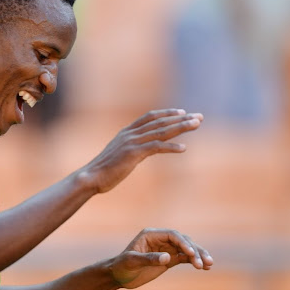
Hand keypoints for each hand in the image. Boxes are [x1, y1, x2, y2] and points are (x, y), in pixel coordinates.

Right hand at [81, 109, 202, 193]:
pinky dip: (170, 147)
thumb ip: (130, 149)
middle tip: (199, 117)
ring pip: (161, 131)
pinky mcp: (133, 154)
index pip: (150, 117)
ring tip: (196, 125)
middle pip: (160, 122)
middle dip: (181, 118)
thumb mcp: (118, 155)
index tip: (183, 112)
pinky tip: (183, 149)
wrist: (90, 177)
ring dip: (180, 127)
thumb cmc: (103, 170)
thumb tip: (138, 151)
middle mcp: (130, 134)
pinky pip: (155, 147)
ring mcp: (131, 142)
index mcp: (126, 132)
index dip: (167, 113)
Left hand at [110, 229, 212, 288]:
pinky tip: (204, 267)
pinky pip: (184, 258)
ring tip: (209, 265)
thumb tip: (168, 257)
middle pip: (182, 241)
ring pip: (186, 249)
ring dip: (198, 256)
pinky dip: (194, 261)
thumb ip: (149, 259)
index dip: (183, 243)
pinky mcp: (168, 259)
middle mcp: (160, 239)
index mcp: (151, 235)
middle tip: (205, 262)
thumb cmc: (122, 266)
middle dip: (195, 250)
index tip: (191, 254)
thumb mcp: (132, 262)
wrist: (118, 276)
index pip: (172, 235)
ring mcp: (165, 249)